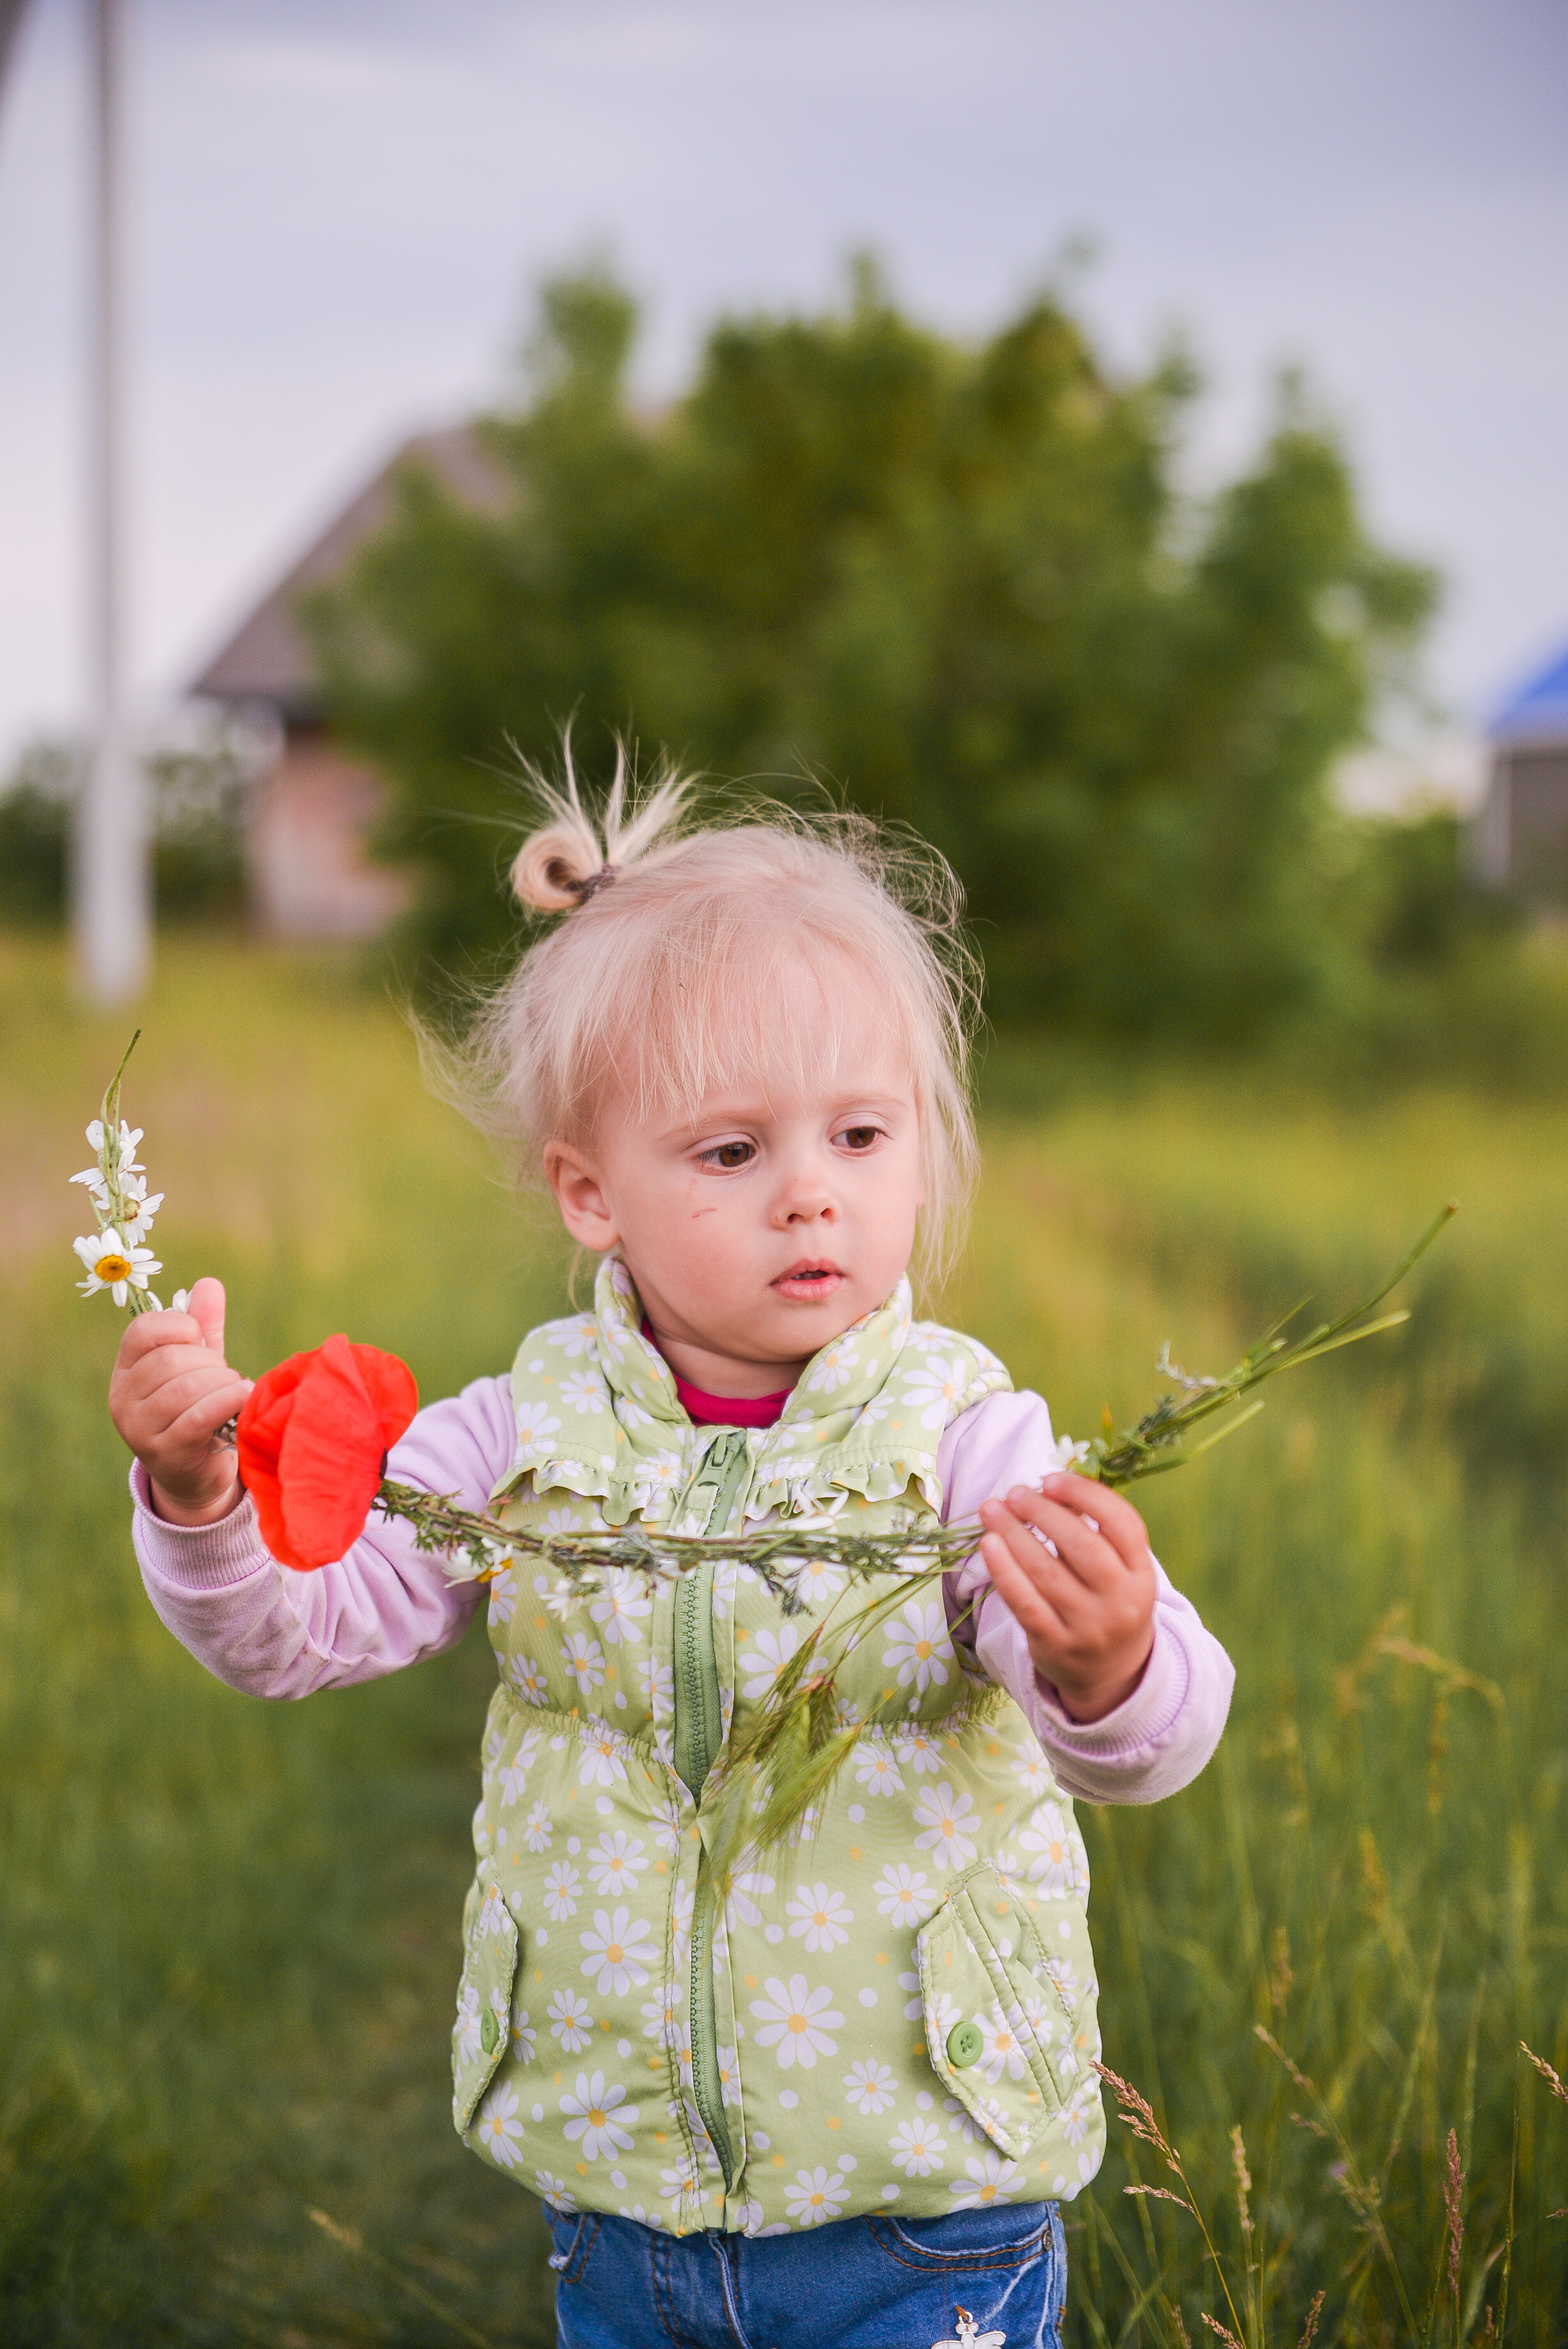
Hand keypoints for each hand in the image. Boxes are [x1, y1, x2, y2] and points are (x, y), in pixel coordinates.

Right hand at [108, 1276, 251, 1524]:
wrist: (197, 1474)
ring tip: (235, 1392)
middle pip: (171, 1358)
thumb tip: (209, 1283)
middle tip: (226, 1377)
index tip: (202, 1343)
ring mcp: (137, 1428)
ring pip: (186, 1388)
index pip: (144, 1329)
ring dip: (224, 1385)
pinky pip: (199, 1417)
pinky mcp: (163, 1453)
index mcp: (126, 1368)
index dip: (182, 1327)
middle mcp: (122, 1397)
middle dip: (211, 1363)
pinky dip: (228, 1403)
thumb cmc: (200, 1408)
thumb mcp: (201, 1364)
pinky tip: (244, 1399)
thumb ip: (204, 1325)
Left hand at [977, 1472, 1156, 1722]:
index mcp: (1141, 1574)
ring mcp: (1088, 1627)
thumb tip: (1047, 1487)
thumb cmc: (1109, 1604)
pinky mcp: (1054, 1645)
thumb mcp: (1121, 1572)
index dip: (1086, 1495)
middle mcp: (1120, 1601)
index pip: (1123, 1524)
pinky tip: (988, 1544)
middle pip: (1082, 1546)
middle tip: (1016, 1493)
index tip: (1052, 1480)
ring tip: (992, 1509)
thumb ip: (1095, 1533)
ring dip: (1014, 1534)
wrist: (1111, 1674)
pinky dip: (1003, 1571)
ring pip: (1046, 1572)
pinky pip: (1025, 1602)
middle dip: (1043, 1512)